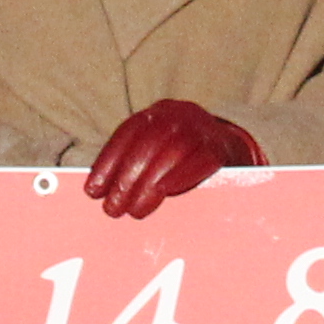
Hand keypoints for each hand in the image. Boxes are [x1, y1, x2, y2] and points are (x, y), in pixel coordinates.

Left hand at [84, 100, 259, 218]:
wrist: (231, 148)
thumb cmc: (184, 158)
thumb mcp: (159, 151)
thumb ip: (136, 164)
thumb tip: (103, 192)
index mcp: (158, 113)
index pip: (127, 134)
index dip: (107, 163)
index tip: (93, 191)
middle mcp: (179, 114)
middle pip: (148, 144)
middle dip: (126, 179)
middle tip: (113, 209)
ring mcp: (203, 128)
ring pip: (172, 151)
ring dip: (149, 184)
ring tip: (136, 210)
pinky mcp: (221, 147)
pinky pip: (201, 160)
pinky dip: (181, 177)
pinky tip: (166, 193)